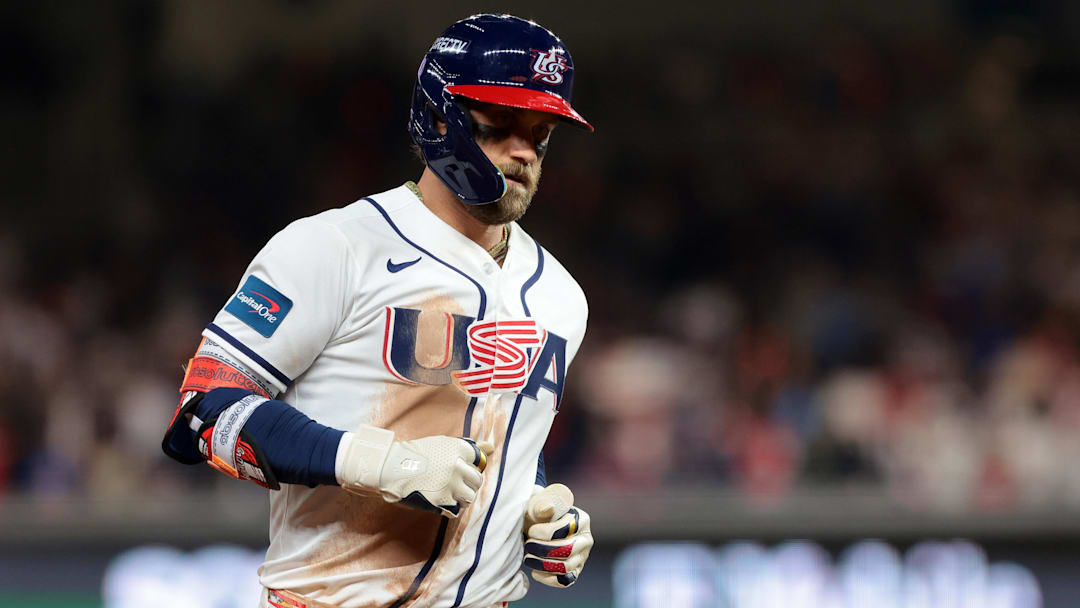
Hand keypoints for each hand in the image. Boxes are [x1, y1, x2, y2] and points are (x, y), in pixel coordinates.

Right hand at [338, 425, 492, 517]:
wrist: (389, 467)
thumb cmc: (416, 454)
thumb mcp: (442, 444)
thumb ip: (468, 447)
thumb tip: (492, 447)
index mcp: (459, 448)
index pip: (478, 460)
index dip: (469, 467)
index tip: (459, 469)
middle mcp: (458, 465)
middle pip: (477, 480)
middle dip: (468, 483)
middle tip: (453, 484)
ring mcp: (451, 484)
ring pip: (470, 496)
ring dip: (461, 497)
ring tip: (447, 493)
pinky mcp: (442, 500)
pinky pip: (457, 509)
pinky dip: (450, 508)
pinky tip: (439, 501)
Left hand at [522, 483, 592, 586]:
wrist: (538, 525)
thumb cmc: (539, 513)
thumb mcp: (539, 503)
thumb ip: (542, 504)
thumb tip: (548, 508)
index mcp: (582, 520)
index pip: (565, 530)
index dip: (544, 533)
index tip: (531, 530)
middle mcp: (586, 539)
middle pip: (567, 550)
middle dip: (542, 550)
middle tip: (528, 545)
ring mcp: (582, 557)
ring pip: (565, 567)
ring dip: (542, 564)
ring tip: (528, 557)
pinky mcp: (574, 571)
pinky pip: (564, 581)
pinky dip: (548, 579)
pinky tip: (535, 571)